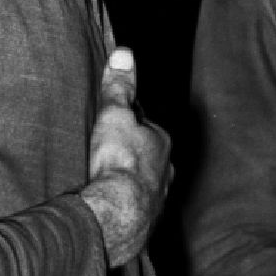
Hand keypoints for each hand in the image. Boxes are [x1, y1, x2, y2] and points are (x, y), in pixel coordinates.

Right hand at [82, 48, 172, 267]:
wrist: (118, 213)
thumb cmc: (119, 161)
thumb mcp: (114, 115)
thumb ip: (119, 87)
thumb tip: (124, 53)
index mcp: (162, 143)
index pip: (147, 128)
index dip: (131, 125)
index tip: (115, 126)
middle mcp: (166, 170)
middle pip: (149, 158)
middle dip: (134, 157)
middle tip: (109, 156)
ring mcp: (158, 198)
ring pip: (146, 184)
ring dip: (132, 183)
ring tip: (110, 183)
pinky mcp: (146, 222)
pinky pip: (137, 209)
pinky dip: (127, 206)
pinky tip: (113, 209)